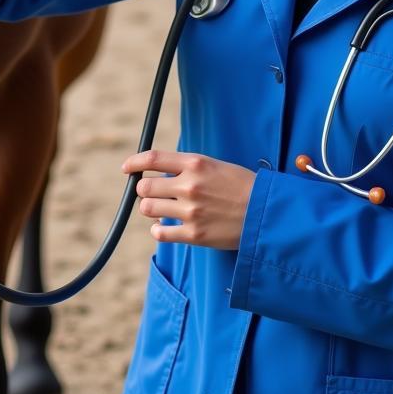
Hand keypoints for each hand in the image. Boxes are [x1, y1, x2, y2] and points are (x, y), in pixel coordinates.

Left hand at [121, 150, 256, 249]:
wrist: (266, 214)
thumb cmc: (243, 187)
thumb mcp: (216, 165)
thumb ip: (189, 167)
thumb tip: (163, 170)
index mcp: (195, 164)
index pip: (152, 158)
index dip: (134, 162)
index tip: (126, 167)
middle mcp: (189, 185)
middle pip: (145, 186)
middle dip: (145, 189)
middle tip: (153, 192)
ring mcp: (190, 211)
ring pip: (148, 208)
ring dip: (151, 208)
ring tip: (161, 209)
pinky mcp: (194, 234)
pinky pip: (160, 233)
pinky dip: (158, 230)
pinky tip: (165, 227)